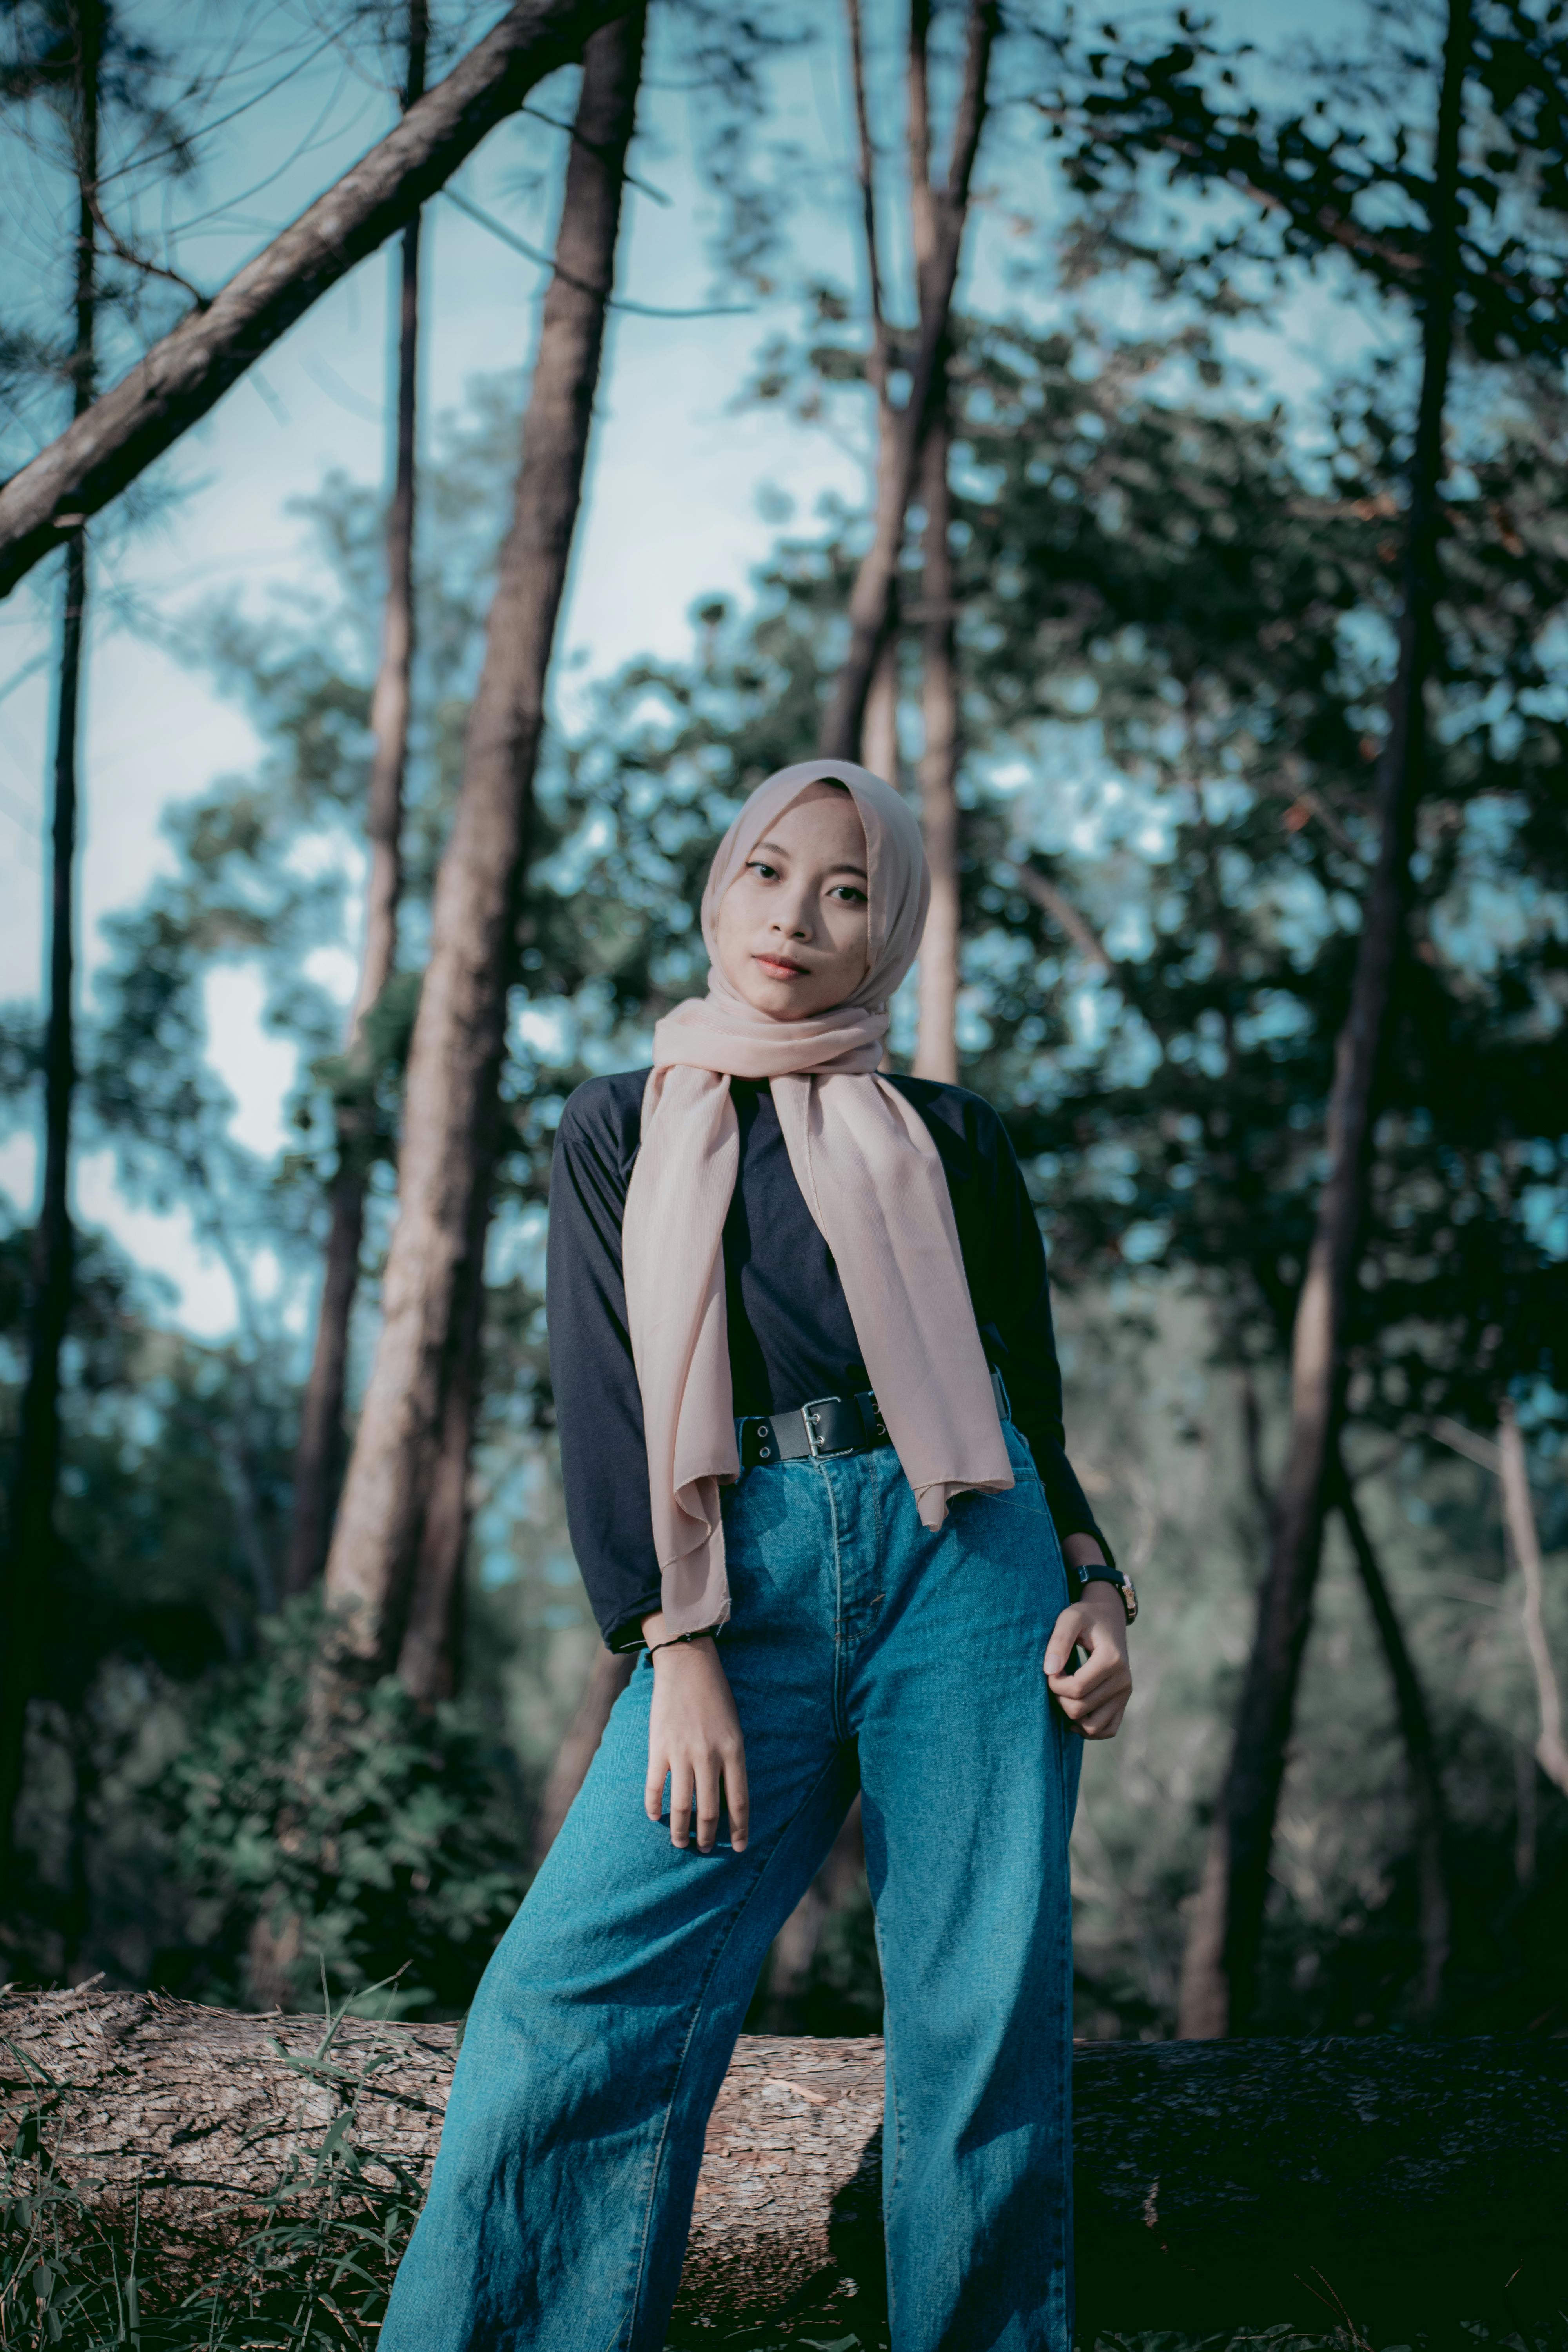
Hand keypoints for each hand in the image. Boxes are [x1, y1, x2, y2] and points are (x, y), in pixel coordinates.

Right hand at [642, 1618, 748, 1853]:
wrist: (688, 1666)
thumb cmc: (716, 1697)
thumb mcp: (734, 1729)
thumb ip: (731, 1761)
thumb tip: (727, 1798)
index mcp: (733, 1751)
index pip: (739, 1802)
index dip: (740, 1829)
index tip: (739, 1848)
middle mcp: (709, 1757)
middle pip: (709, 1811)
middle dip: (707, 1837)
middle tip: (704, 1850)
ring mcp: (682, 1754)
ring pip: (681, 1807)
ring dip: (681, 1831)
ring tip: (681, 1843)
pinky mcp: (658, 1748)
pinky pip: (655, 1788)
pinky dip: (654, 1807)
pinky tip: (655, 1818)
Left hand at [1044, 1590, 1132, 1739]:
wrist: (1109, 1618)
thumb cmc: (1085, 1616)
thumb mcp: (1069, 1618)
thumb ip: (1058, 1641)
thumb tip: (1049, 1671)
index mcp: (1112, 1660)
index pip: (1077, 1688)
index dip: (1054, 1684)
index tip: (1050, 1670)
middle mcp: (1123, 1681)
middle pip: (1081, 1709)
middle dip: (1059, 1698)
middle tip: (1056, 1679)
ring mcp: (1125, 1694)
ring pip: (1093, 1726)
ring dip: (1071, 1716)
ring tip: (1065, 1695)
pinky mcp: (1123, 1702)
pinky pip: (1108, 1730)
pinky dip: (1089, 1729)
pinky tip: (1074, 1716)